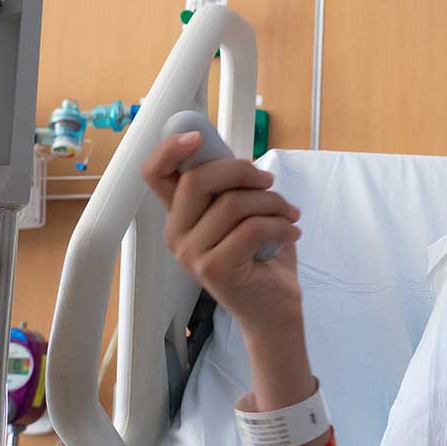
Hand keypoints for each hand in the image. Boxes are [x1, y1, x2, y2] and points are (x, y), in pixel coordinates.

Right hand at [142, 130, 303, 337]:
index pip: (155, 174)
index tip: (199, 136)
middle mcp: (176, 234)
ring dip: (272, 202)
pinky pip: (252, 228)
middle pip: (197, 179)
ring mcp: (192, 254)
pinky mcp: (215, 268)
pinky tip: (291, 233)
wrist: (274, 309)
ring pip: (233, 203)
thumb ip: (230, 187)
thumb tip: (230, 153)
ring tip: (289, 215)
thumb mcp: (243, 214)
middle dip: (243, 171)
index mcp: (180, 216)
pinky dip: (281, 226)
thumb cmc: (261, 258)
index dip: (169, 148)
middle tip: (269, 183)